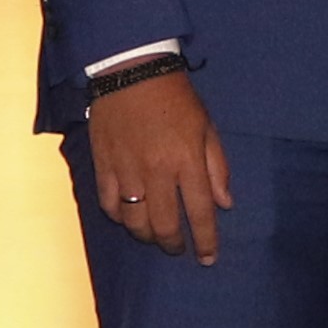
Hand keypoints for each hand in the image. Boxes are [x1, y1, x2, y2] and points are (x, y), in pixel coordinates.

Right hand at [86, 70, 233, 264]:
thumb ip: (217, 167)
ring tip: (153, 236)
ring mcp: (126, 169)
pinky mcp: (103, 163)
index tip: (209, 258)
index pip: (200, 212)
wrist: (131, 68)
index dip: (206, 241)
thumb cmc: (176, 97)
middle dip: (173, 244)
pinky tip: (127, 217)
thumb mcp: (206, 127)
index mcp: (186, 160)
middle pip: (164, 225)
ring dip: (146, 236)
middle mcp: (156, 171)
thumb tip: (224, 204)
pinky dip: (119, 216)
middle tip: (178, 248)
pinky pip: (108, 203)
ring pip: (134, 221)